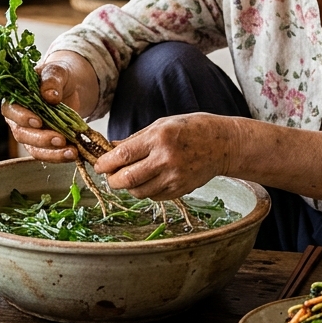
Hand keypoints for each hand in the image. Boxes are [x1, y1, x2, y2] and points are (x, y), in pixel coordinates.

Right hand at [2, 51, 98, 162]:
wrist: (70, 87)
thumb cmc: (57, 77)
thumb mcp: (56, 71)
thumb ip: (51, 80)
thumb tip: (50, 96)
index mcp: (15, 99)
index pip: (11, 111)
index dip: (22, 118)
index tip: (38, 121)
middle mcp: (18, 120)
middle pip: (22, 134)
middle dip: (41, 139)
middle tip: (60, 139)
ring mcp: (31, 134)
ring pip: (34, 149)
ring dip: (52, 153)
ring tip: (71, 151)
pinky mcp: (44, 144)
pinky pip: (48, 154)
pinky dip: (60, 156)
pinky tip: (73, 153)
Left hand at [93, 113, 238, 200]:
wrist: (222, 144)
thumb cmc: (190, 129)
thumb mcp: (161, 125)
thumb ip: (135, 139)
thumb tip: (110, 149)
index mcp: (159, 138)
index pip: (123, 156)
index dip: (105, 163)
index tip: (99, 165)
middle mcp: (166, 160)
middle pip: (128, 180)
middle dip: (113, 180)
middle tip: (110, 175)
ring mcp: (174, 178)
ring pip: (139, 192)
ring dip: (128, 187)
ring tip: (130, 176)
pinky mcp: (180, 190)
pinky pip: (153, 196)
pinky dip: (145, 190)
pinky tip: (150, 179)